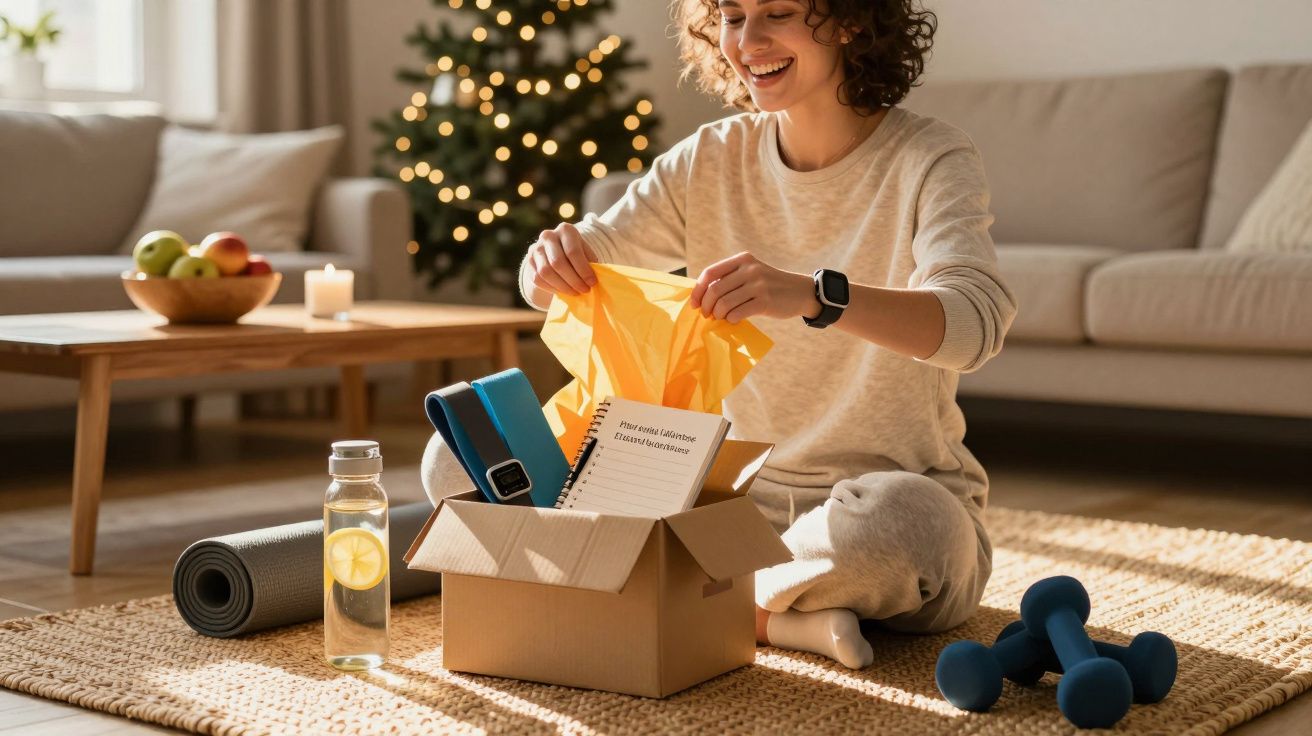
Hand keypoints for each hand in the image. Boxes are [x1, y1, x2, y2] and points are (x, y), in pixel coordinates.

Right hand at [527, 222, 597, 295]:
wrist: (556, 251)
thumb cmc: (577, 253)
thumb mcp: (586, 252)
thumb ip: (590, 263)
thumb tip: (594, 280)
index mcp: (565, 230)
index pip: (573, 252)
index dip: (583, 270)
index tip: (592, 282)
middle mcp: (548, 236)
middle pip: (558, 262)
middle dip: (573, 280)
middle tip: (584, 290)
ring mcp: (536, 248)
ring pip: (546, 272)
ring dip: (563, 286)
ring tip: (575, 292)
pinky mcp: (529, 262)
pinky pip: (538, 279)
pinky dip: (552, 288)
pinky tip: (563, 292)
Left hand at [690, 251, 815, 323]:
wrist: (800, 291)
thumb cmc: (770, 285)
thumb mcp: (751, 273)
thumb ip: (731, 278)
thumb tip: (702, 296)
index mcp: (742, 259)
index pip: (710, 273)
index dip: (698, 290)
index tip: (695, 304)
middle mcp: (750, 269)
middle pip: (715, 290)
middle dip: (707, 306)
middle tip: (708, 315)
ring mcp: (758, 285)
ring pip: (724, 303)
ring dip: (718, 314)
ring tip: (721, 317)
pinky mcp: (765, 301)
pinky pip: (738, 313)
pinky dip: (731, 319)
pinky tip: (734, 320)